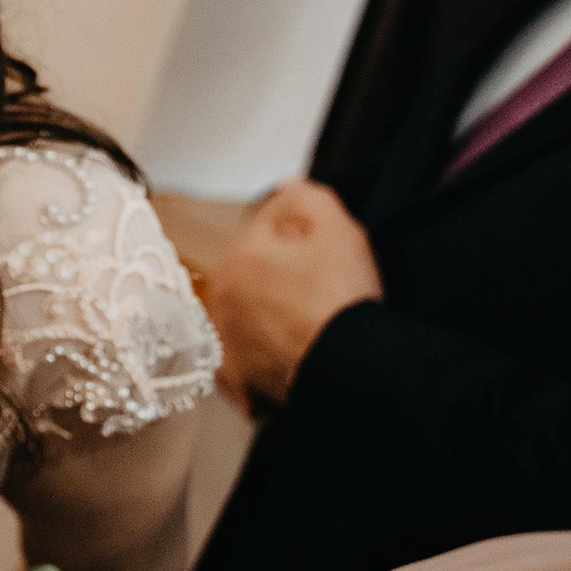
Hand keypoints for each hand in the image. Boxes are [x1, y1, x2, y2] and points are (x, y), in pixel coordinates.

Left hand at [204, 181, 381, 408]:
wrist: (351, 368)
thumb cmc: (341, 296)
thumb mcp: (336, 230)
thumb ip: (308, 199)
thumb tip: (287, 187)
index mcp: (237, 259)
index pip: (266, 234)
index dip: (301, 239)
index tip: (326, 256)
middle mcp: (219, 301)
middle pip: (254, 278)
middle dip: (281, 279)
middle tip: (322, 295)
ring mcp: (223, 344)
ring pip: (247, 319)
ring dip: (269, 319)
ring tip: (310, 329)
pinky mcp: (237, 382)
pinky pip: (247, 363)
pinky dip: (263, 359)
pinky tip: (291, 358)